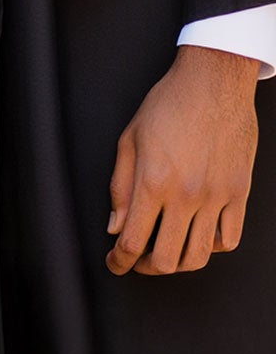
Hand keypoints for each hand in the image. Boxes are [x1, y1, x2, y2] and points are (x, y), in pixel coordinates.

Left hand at [106, 43, 258, 274]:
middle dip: (145, 268)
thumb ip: (120, 187)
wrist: (213, 84)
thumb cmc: (167, 105)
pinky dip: (211, 247)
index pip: (133, 240)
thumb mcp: (129, 139)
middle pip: (167, 259)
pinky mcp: (239, 195)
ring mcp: (217, 198)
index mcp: (153, 181)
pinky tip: (197, 237)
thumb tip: (115, 226)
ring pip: (200, 256)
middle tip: (135, 261)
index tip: (114, 264)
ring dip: (178, 264)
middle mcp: (187, 196)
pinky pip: (229, 239)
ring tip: (164, 255)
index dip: (119, 261)